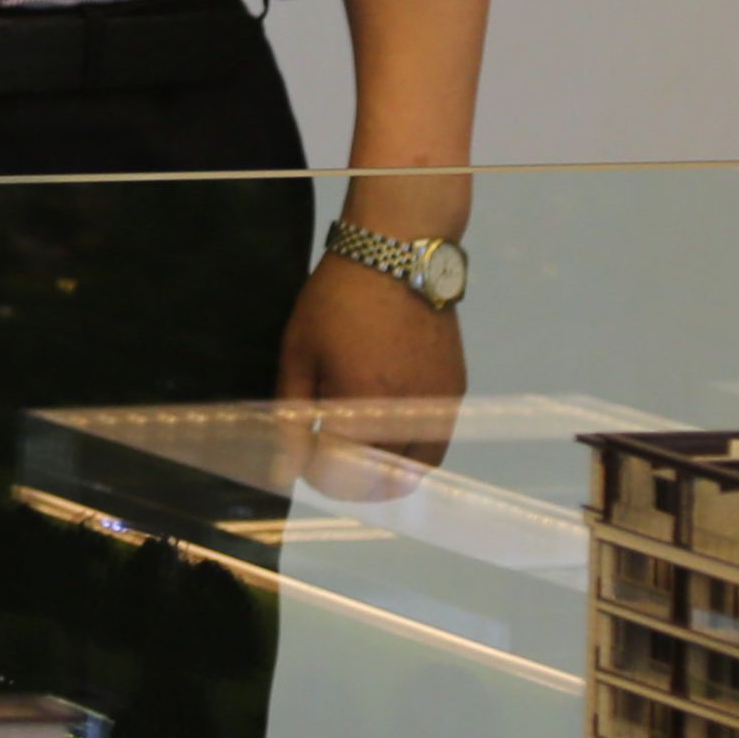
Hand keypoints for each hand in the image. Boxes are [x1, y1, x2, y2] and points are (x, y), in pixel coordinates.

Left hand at [274, 256, 464, 502]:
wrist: (397, 255)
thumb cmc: (336, 302)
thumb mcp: (299, 354)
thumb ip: (290, 418)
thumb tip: (284, 471)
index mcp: (362, 409)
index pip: (342, 477)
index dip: (317, 473)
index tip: (304, 455)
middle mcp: (406, 416)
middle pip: (382, 481)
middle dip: (352, 479)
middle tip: (330, 456)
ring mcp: (437, 405)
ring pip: (416, 469)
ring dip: (386, 472)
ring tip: (361, 451)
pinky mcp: (454, 390)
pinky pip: (436, 440)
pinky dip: (412, 448)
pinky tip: (388, 428)